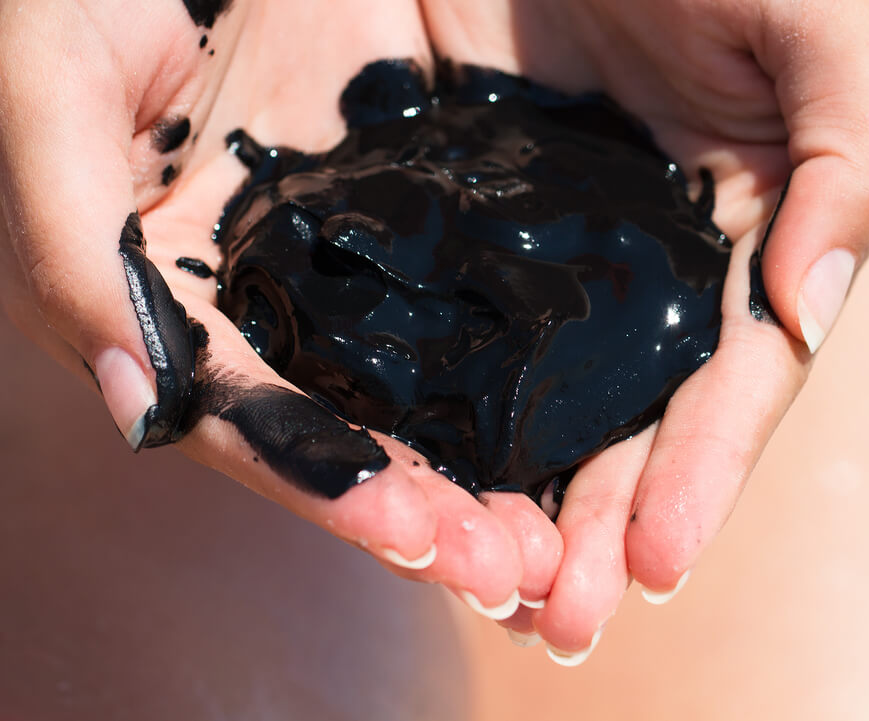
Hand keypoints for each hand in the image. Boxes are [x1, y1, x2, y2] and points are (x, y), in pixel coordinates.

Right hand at [0, 1, 562, 619]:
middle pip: (345, 432)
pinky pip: (464, 301)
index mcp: (170, 301)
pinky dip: (511, 372)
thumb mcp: (59, 97)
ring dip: (478, 471)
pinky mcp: (408, 206)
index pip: (251, 422)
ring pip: (411, 390)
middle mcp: (257, 305)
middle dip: (424, 512)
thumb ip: (76, 250)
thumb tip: (139, 403)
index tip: (419, 541)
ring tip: (552, 535)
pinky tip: (569, 428)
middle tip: (515, 568)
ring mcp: (338, 261)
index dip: (329, 487)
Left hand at [420, 0, 868, 660]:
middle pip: (634, 419)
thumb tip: (809, 310)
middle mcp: (649, 262)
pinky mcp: (469, 219)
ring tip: (496, 589)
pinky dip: (448, 411)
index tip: (652, 560)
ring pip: (544, 399)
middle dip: (603, 524)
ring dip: (526, 500)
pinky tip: (426, 477)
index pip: (732, 380)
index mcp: (742, 233)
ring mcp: (555, 250)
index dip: (701, 474)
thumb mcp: (820, 28)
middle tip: (563, 619)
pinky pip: (455, 328)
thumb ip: (848, 166)